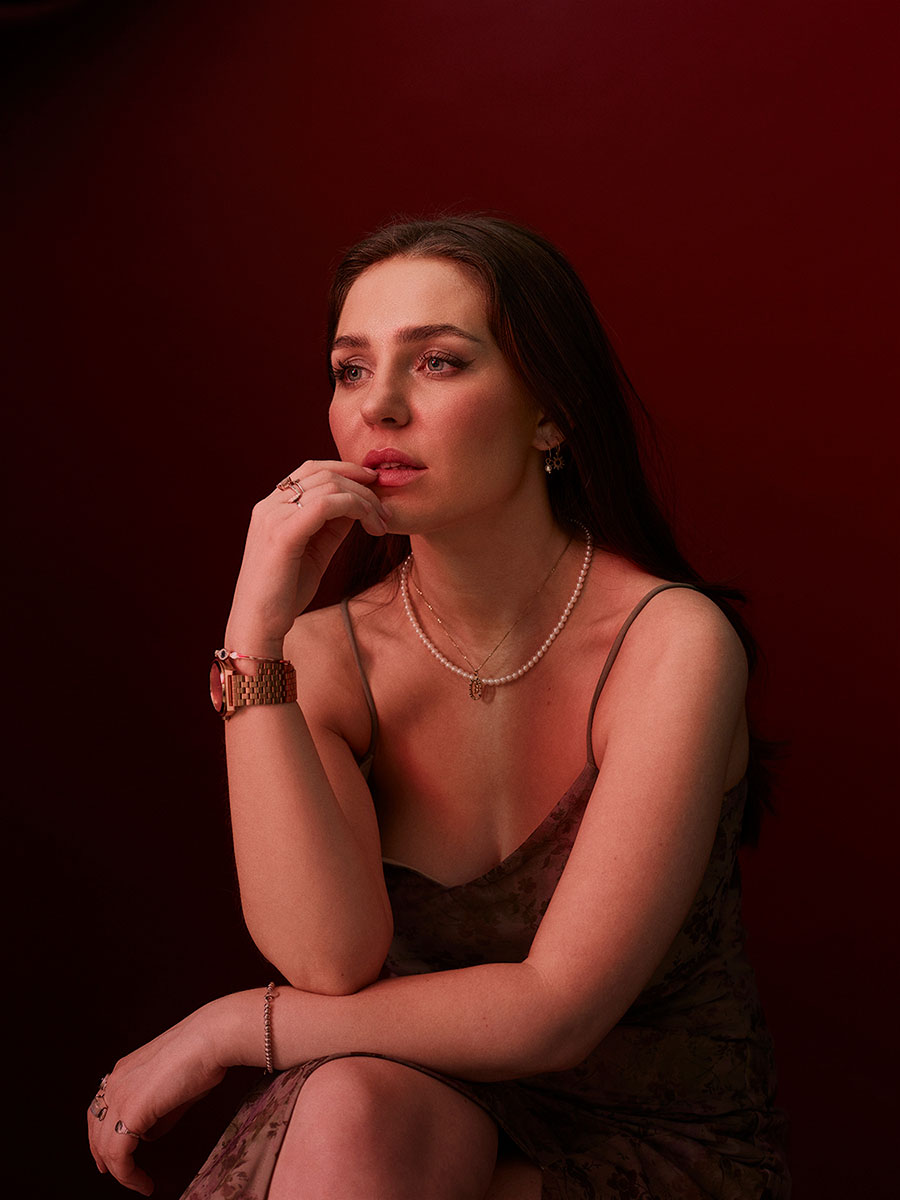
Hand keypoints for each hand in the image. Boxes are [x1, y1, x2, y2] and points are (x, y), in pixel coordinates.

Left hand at [86, 1005, 225, 1195]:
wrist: (211, 1038)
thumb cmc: (204, 1056)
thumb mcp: (174, 1088)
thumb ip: (157, 1113)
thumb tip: (148, 1136)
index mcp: (124, 1070)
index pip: (101, 1108)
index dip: (100, 1134)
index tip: (108, 1153)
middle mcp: (115, 1082)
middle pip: (95, 1128)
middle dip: (101, 1154)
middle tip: (111, 1172)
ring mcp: (120, 1096)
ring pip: (105, 1147)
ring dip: (120, 1171)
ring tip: (138, 1183)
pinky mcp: (130, 1112)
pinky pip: (119, 1156)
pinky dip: (128, 1176)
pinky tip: (144, 1184)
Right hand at [225, 460, 390, 651]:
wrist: (258, 625)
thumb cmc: (285, 594)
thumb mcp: (315, 551)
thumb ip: (332, 526)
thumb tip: (357, 505)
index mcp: (272, 507)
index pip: (311, 469)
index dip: (347, 470)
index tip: (375, 486)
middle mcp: (269, 506)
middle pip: (323, 472)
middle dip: (362, 485)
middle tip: (385, 510)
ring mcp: (273, 517)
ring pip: (329, 485)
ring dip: (364, 499)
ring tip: (381, 522)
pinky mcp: (282, 534)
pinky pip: (327, 504)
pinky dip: (356, 508)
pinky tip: (370, 526)